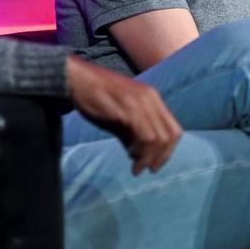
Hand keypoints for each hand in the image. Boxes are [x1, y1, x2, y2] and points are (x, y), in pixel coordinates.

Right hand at [66, 56, 181, 175]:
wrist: (75, 78)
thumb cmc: (95, 97)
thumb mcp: (119, 116)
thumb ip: (131, 133)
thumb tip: (139, 156)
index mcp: (152, 98)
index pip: (174, 129)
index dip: (168, 151)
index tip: (154, 165)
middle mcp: (151, 98)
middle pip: (171, 135)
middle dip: (161, 158)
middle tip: (147, 169)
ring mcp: (140, 102)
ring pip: (159, 138)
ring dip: (149, 157)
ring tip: (136, 166)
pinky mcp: (128, 108)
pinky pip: (145, 136)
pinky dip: (141, 151)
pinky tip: (129, 154)